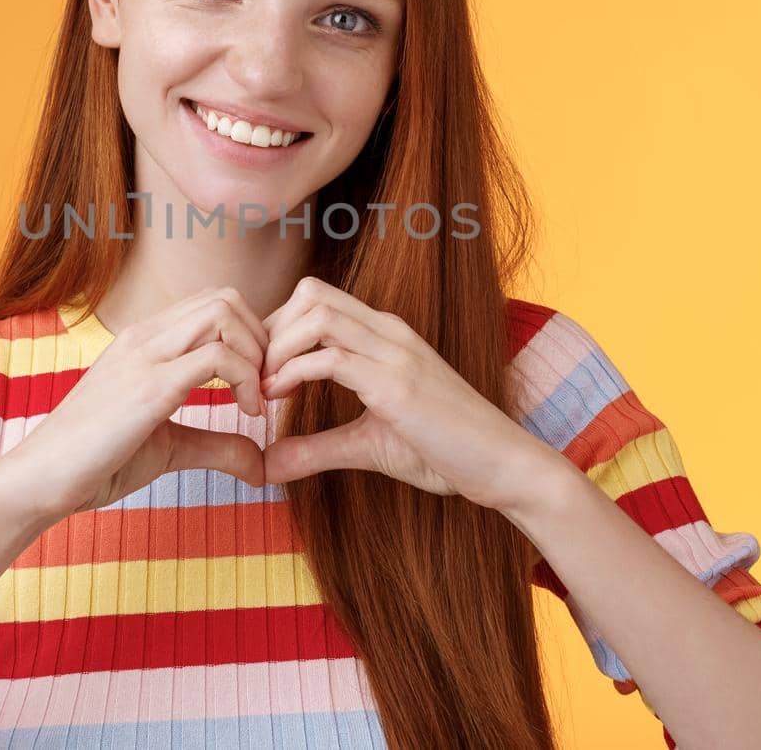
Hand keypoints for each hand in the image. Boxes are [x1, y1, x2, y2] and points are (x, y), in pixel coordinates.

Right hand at [0, 286, 282, 522]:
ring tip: (258, 399)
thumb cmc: (95, 462)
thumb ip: (216, 446)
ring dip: (258, 353)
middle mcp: (146, 336)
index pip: (213, 304)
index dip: (251, 337)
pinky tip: (249, 414)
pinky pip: (218, 355)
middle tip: (267, 387)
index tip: (260, 384)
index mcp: (146, 341)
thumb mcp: (169, 447)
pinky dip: (248, 379)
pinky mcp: (149, 386)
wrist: (38, 480)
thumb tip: (262, 466)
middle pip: (226, 297)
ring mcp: (146, 355)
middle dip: (262, 338)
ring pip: (224, 312)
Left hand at [259, 277, 569, 513]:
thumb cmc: (445, 453)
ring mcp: (395, 354)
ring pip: (316, 314)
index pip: (318, 299)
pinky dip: (292, 375)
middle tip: (256, 377)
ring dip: (277, 348)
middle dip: (271, 331)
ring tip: (264, 389)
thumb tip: (267, 466)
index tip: (262, 372)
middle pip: (310, 293)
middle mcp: (389, 333)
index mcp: (386, 337)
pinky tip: (279, 402)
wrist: (505, 466)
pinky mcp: (397, 385)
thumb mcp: (367, 445)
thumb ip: (316, 449)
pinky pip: (330, 359)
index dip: (278, 328)